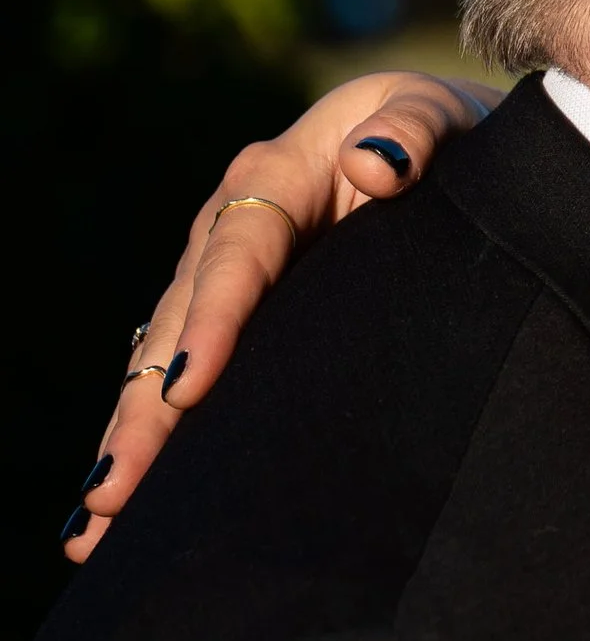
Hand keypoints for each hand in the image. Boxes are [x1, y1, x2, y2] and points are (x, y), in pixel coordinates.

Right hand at [69, 70, 489, 557]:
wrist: (438, 146)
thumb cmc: (441, 133)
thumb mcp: (434, 114)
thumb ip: (415, 129)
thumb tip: (377, 164)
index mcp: (274, 176)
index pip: (237, 252)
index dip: (212, 318)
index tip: (190, 384)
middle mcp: (230, 228)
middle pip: (177, 323)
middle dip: (142, 410)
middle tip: (114, 490)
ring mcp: (221, 278)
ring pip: (160, 363)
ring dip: (131, 440)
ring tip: (96, 525)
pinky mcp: (231, 320)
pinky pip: (179, 380)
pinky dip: (153, 439)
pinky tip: (120, 512)